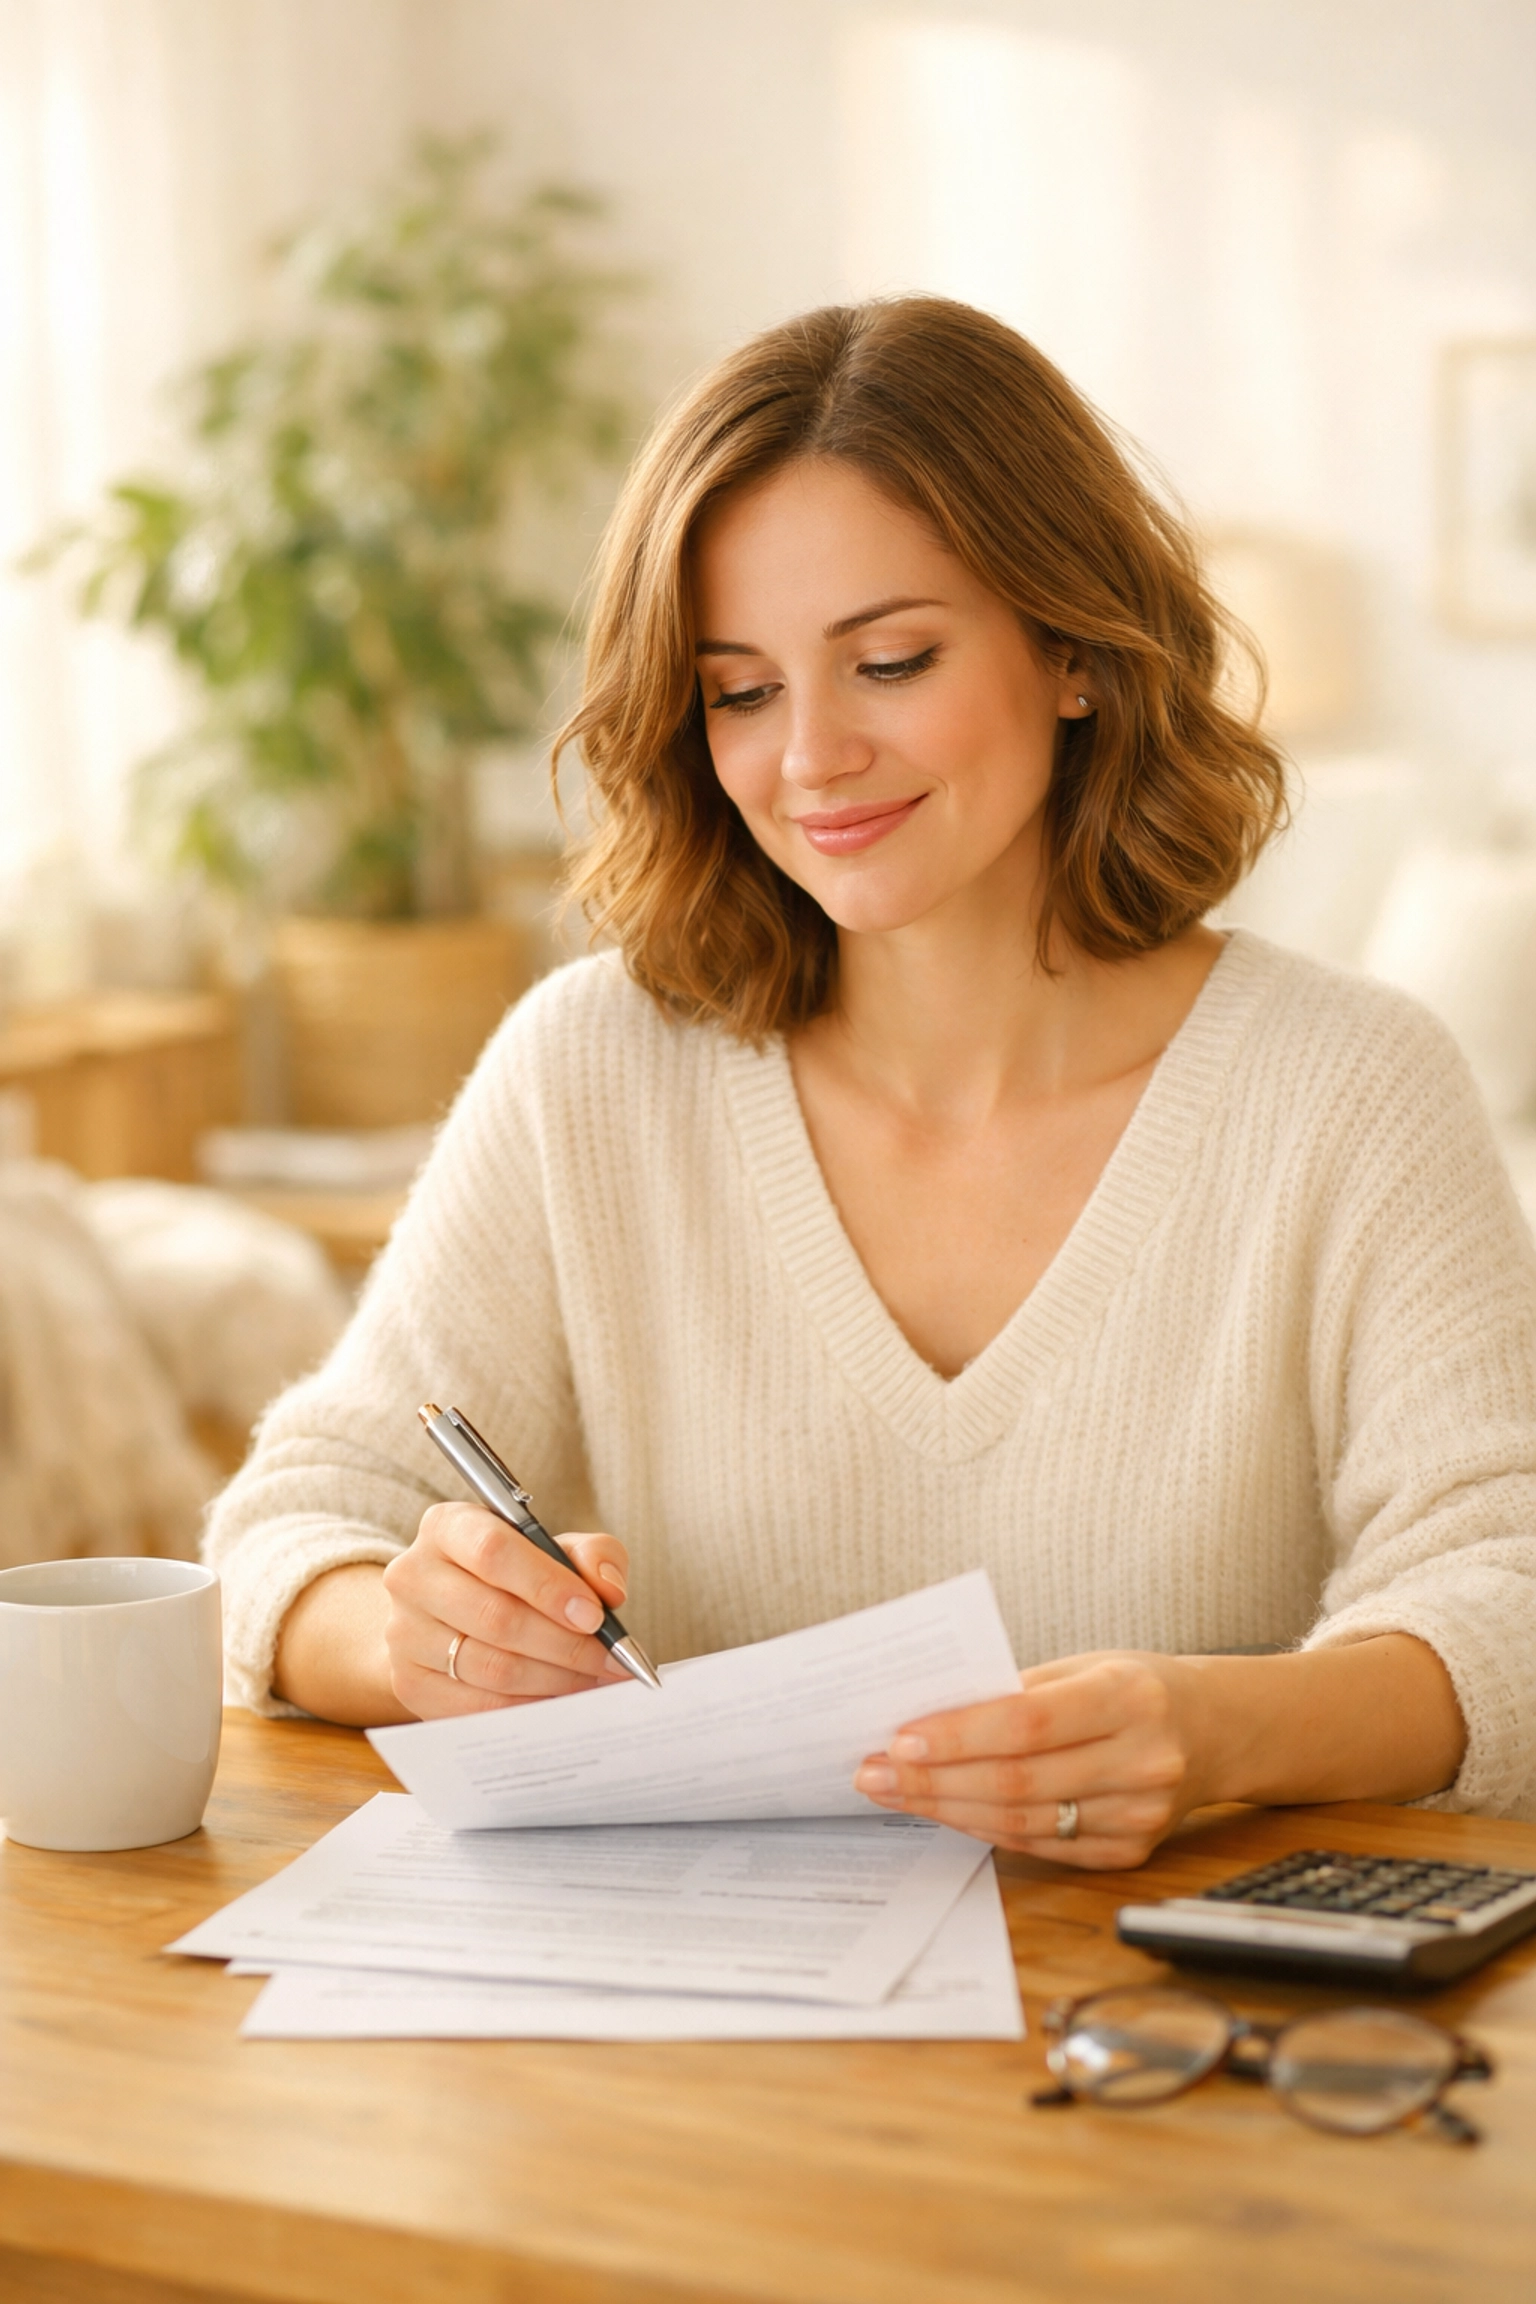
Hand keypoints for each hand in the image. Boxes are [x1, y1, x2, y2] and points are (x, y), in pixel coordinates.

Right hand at [381, 1502, 631, 1718]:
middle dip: (566, 1644)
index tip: (594, 1615)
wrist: (446, 1616)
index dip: (548, 1586)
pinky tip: (561, 1699)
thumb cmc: (513, 1575)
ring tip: (594, 1679)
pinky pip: (478, 1705)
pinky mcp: (408, 1682)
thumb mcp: (554, 1549)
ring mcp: (404, 1633)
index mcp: (448, 1527)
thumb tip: (609, 1590)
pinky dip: (530, 1706)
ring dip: (555, 1679)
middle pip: (496, 1616)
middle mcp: (414, 1576)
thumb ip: (592, 1555)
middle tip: (610, 1659)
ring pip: (491, 1666)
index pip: (494, 1551)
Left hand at [853, 1651, 1211, 1869]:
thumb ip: (1018, 1690)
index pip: (1028, 1723)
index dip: (959, 1735)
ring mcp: (1140, 1816)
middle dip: (933, 1779)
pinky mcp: (1129, 1853)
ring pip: (1021, 1821)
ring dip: (946, 1808)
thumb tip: (930, 1716)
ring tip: (893, 1791)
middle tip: (873, 1770)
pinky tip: (944, 1811)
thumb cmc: (1137, 1686)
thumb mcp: (1086, 1665)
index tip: (899, 1738)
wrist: (1215, 1732)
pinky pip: (1039, 1845)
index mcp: (1131, 1698)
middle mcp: (1143, 1762)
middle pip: (1016, 1780)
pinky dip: (984, 1829)